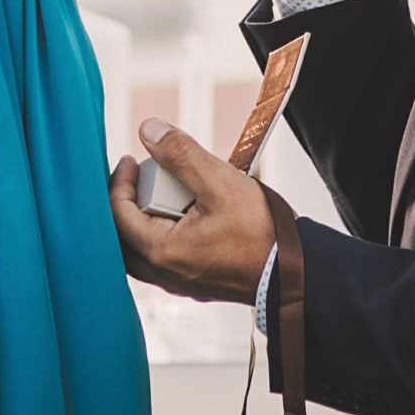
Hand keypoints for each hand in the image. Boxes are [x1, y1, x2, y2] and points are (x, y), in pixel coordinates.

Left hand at [108, 118, 275, 303]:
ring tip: (162, 194)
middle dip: (127, 204)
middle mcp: (164, 273)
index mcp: (161, 251)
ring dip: (144, 222)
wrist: (295, 271)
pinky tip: (183, 217)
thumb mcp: (220, 182)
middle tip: (140, 177)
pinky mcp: (195, 284)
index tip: (129, 159)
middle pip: (123, 238)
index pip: (118, 215)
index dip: (118, 182)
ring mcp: (180, 283)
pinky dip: (161, 237)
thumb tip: (148, 129)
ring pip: (141, 254)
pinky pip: (163, 262)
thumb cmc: (261, 231)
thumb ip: (181, 154)